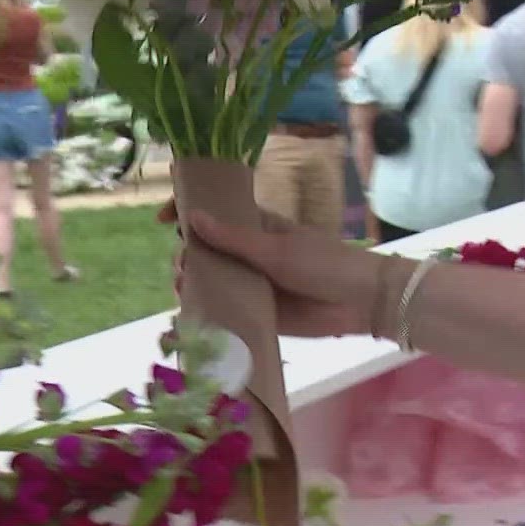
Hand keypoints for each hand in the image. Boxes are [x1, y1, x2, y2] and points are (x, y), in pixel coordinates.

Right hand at [156, 199, 379, 338]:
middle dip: (186, 254)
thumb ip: (235, 238)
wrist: (360, 302)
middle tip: (184, 265)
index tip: (164, 218)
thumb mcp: (277, 248)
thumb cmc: (324, 264)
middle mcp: (248, 254)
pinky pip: (224, 311)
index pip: (215, 213)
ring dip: (191, 282)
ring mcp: (251, 284)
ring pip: (210, 280)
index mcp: (256, 227)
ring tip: (186, 286)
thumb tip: (194, 218)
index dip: (187, 211)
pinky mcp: (256, 314)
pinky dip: (205, 311)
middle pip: (204, 250)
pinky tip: (190, 314)